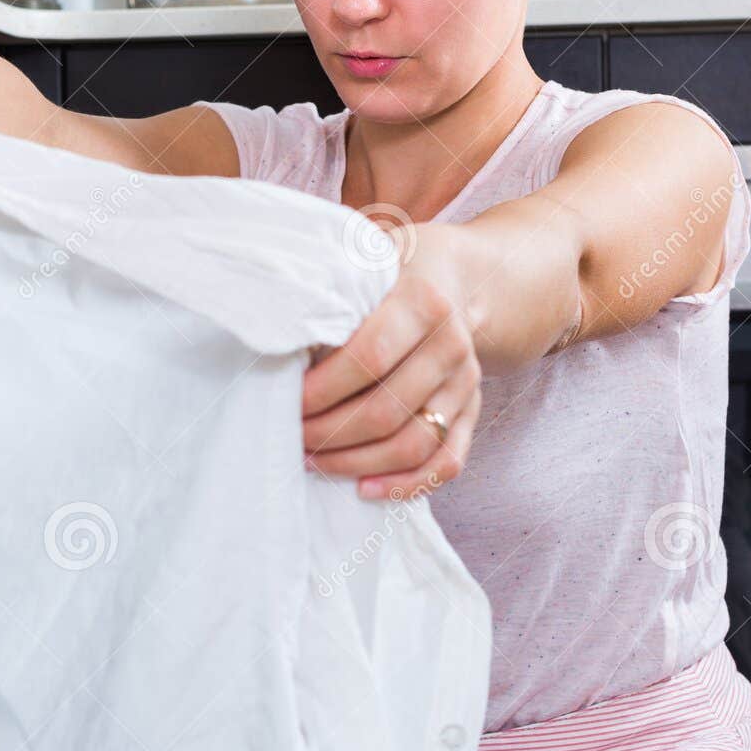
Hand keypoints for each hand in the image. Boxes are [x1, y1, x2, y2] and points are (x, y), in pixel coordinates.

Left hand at [302, 220, 482, 501]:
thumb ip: (333, 291)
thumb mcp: (367, 261)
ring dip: (357, 462)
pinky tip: (364, 489)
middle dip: (331, 433)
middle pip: (387, 409)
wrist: (462, 280)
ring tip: (314, 462)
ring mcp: (466, 383)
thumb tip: (278, 334)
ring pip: (413, 442)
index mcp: (424, 303)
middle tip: (293, 437)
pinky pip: (446, 462)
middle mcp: (452, 345)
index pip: (368, 358)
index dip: (324, 389)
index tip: (288, 402)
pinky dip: (406, 484)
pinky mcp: (473, 412)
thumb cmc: (394, 273)